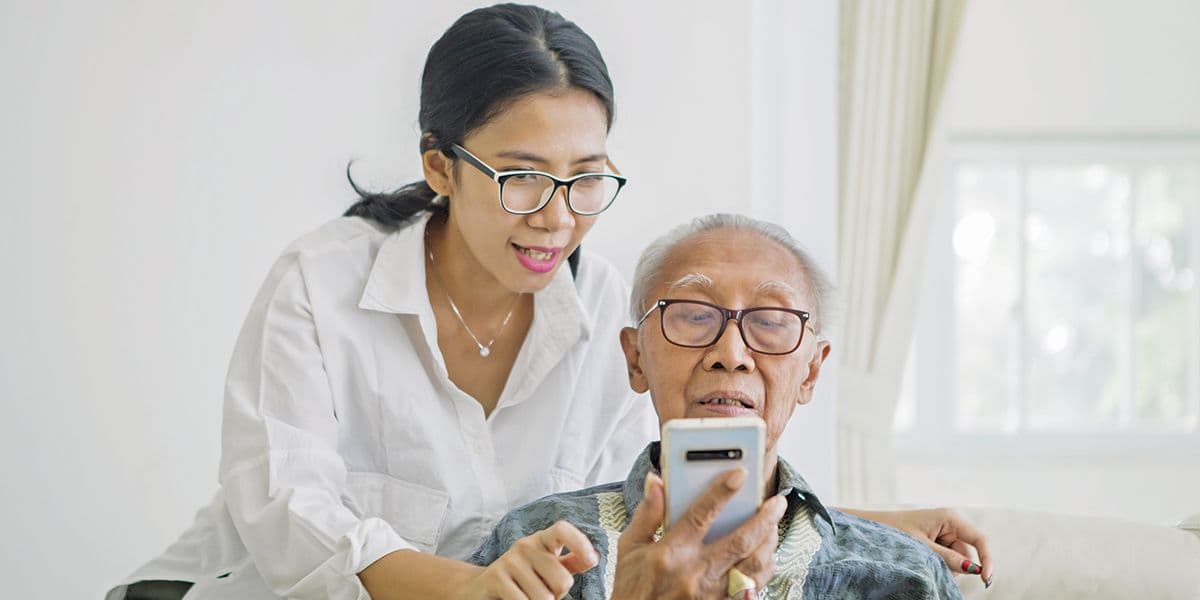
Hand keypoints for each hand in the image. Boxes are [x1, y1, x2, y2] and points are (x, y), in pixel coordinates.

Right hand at [462, 521, 597, 599]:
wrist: (481, 587)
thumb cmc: (523, 578)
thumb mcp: (547, 567)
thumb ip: (570, 562)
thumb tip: (594, 557)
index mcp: (542, 540)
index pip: (562, 530)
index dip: (579, 542)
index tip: (591, 560)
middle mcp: (526, 545)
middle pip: (562, 580)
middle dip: (557, 596)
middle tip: (543, 593)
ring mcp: (509, 560)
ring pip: (544, 598)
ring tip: (527, 597)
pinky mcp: (495, 578)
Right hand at [611, 469, 787, 599]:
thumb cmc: (632, 588)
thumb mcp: (630, 547)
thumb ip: (646, 513)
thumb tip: (655, 482)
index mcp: (670, 553)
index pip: (701, 515)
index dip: (722, 492)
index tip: (740, 474)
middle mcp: (694, 573)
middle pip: (739, 541)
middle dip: (763, 519)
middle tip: (777, 502)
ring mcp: (710, 593)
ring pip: (753, 566)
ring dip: (768, 544)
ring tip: (773, 526)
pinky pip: (751, 588)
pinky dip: (763, 570)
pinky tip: (765, 555)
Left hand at [863, 508, 993, 587]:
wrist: (875, 527)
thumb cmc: (895, 531)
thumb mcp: (922, 547)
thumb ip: (948, 558)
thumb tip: (973, 569)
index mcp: (950, 517)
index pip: (979, 539)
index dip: (987, 560)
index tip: (986, 579)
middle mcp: (952, 524)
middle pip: (968, 554)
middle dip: (957, 566)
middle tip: (933, 566)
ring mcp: (946, 533)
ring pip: (959, 560)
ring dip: (947, 567)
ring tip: (923, 560)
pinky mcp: (940, 542)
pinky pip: (949, 560)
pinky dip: (941, 565)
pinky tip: (924, 561)